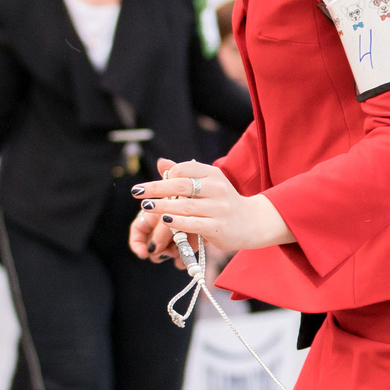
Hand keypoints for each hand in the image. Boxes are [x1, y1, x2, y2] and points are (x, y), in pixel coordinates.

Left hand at [131, 158, 293, 257]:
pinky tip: (164, 221)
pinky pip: (194, 223)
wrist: (253, 222)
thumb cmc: (224, 203)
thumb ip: (185, 174)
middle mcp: (217, 188)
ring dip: (162, 206)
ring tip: (145, 206)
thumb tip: (161, 163)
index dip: (164, 176)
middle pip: (181, 185)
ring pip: (185, 205)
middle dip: (156, 188)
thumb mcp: (208, 184)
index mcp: (213, 174)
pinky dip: (177, 222)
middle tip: (136, 192)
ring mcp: (219, 208)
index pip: (184, 169)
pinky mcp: (219, 227)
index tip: (148, 185)